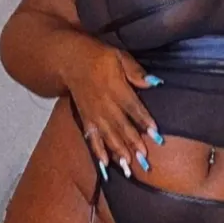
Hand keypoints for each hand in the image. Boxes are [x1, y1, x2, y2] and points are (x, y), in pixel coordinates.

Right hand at [62, 36, 163, 178]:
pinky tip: (106, 164)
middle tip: (145, 158)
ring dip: (119, 151)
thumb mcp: (119, 56)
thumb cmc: (98, 57)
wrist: (68, 60)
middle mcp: (104, 103)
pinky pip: (92, 137)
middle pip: (121, 125)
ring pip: (108, 135)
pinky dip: (99, 151)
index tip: (155, 133)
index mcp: (114, 87)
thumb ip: (135, 71)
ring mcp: (94, 113)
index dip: (143, 120)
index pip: (132, 106)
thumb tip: (153, 82)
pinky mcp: (86, 118)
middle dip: (133, 142)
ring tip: (129, 166)